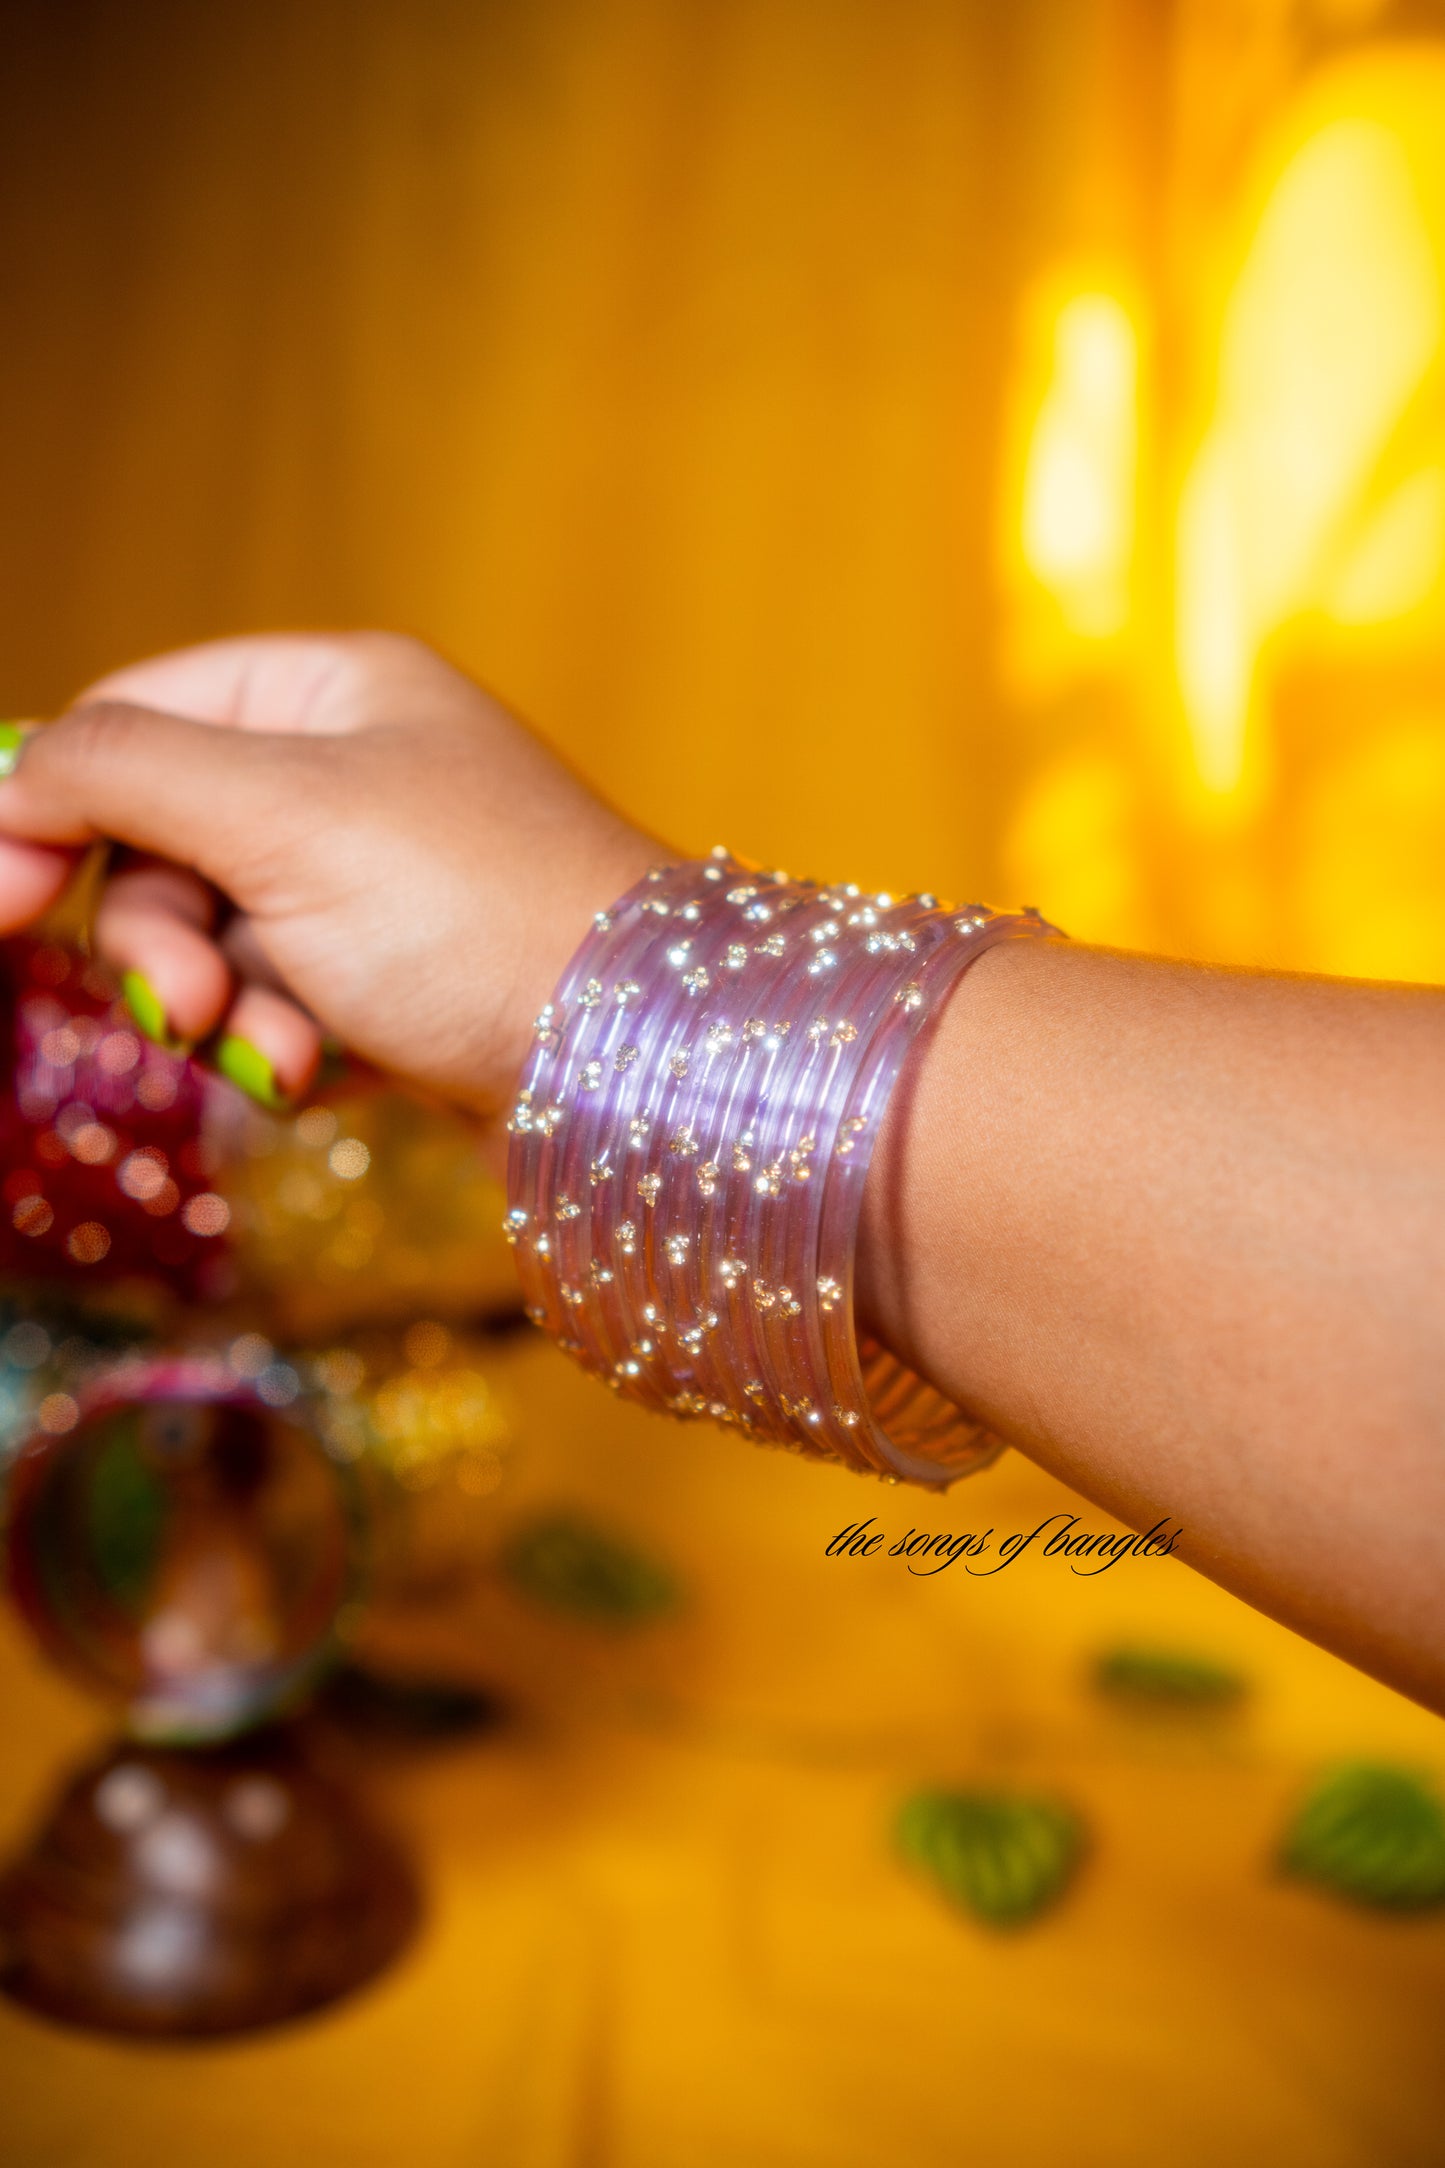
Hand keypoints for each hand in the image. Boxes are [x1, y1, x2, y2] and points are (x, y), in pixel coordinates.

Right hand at [0, 632, 659, 1118]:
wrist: (639, 1060)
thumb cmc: (476, 911)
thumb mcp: (282, 816)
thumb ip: (124, 772)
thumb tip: (13, 771)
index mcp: (335, 690)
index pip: (137, 717)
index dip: (51, 802)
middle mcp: (359, 774)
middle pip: (166, 844)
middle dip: (160, 938)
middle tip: (180, 1010)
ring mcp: (382, 886)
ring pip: (218, 943)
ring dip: (225, 1011)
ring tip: (283, 1058)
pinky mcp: (402, 986)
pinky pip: (283, 1009)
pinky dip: (287, 1049)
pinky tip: (326, 1080)